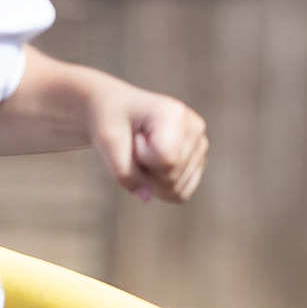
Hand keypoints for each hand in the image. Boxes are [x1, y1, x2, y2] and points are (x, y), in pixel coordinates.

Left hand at [93, 83, 207, 203]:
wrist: (116, 109)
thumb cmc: (110, 120)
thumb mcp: (107, 142)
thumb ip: (124, 172)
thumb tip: (146, 198)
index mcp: (175, 114)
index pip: (167, 159)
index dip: (142, 158)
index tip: (133, 137)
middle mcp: (195, 127)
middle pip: (171, 176)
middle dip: (144, 170)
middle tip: (134, 145)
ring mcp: (200, 145)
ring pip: (176, 188)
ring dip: (150, 179)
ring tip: (143, 152)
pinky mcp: (198, 160)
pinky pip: (181, 193)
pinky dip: (160, 188)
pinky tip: (151, 165)